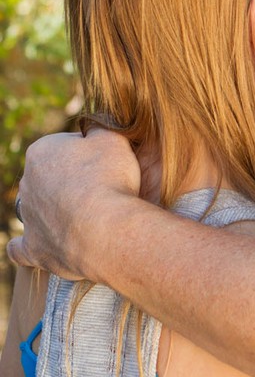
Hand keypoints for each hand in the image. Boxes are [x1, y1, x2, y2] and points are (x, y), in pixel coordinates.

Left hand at [7, 130, 140, 278]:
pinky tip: (35, 244)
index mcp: (41, 152)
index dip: (90, 152)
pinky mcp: (33, 248)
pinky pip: (20, 248)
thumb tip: (93, 127)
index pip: (65, 145)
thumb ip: (99, 128)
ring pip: (37, 209)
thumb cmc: (109, 180)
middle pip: (51, 177)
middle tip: (102, 189)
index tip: (108, 163)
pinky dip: (25, 246)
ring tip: (85, 218)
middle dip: (72, 181)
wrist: (106, 229)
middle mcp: (27, 183)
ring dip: (55, 211)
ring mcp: (29, 217)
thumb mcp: (112, 138)